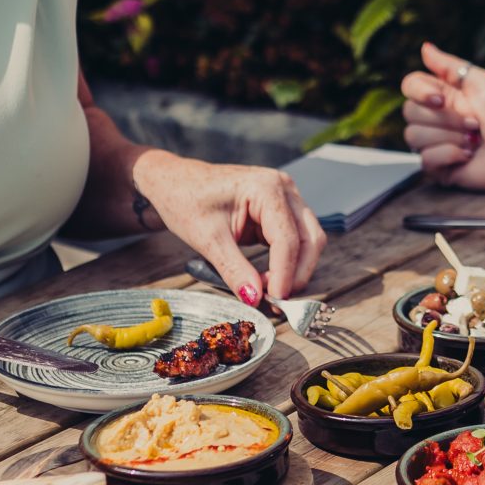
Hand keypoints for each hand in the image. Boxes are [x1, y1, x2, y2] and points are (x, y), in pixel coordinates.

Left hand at [133, 151, 325, 302]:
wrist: (174, 182)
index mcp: (266, 188)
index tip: (274, 301)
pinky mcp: (281, 211)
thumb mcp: (208, 239)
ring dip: (294, 270)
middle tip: (275, 302)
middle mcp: (284, 189)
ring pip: (308, 242)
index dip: (284, 274)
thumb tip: (255, 299)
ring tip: (267, 291)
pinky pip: (295, 241)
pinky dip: (286, 263)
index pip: (287, 239)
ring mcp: (286, 198)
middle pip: (310, 240)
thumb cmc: (186, 200)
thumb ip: (234, 270)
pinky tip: (267, 279)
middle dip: (296, 274)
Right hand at [400, 41, 484, 193]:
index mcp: (444, 95)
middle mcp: (436, 117)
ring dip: (450, 137)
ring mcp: (436, 142)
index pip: (410, 86)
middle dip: (446, 119)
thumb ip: (450, 66)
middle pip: (410, 112)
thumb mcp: (482, 83)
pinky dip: (450, 155)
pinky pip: (425, 158)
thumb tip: (425, 47)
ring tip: (474, 140)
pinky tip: (468, 155)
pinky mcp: (439, 166)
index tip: (441, 99)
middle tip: (474, 123)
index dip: (419, 92)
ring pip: (414, 136)